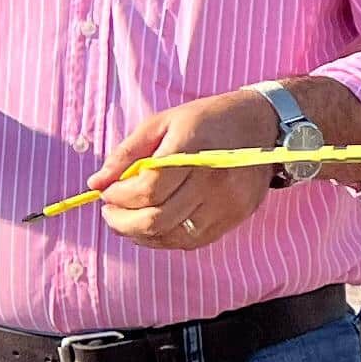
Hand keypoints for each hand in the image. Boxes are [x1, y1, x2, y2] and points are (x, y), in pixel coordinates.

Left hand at [94, 88, 288, 250]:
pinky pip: (191, 241)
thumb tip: (96, 183)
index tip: (106, 192)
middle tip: (110, 212)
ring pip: (171, 236)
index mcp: (192, 150)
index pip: (147, 189)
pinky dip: (164, 239)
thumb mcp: (162, 123)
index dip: (119, 197)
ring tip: (128, 220)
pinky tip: (154, 225)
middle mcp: (212, 181)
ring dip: (140, 234)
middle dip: (122, 222)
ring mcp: (226, 204)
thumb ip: (127, 153)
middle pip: (156, 220)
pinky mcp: (234, 217)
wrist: (263, 125)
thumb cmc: (208, 120)